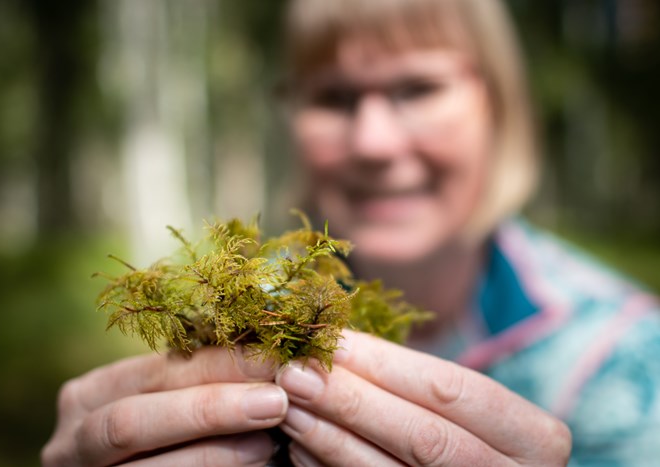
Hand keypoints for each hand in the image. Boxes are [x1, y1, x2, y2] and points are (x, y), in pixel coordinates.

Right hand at [42, 346, 287, 466]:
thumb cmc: (164, 434)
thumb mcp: (169, 400)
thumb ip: (200, 383)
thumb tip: (269, 360)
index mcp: (91, 395)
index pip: (154, 371)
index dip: (217, 364)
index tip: (272, 358)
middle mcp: (72, 440)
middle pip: (133, 419)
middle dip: (210, 408)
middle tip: (274, 400)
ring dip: (215, 453)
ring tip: (269, 440)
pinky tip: (254, 465)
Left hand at [275, 330, 570, 465]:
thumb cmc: (475, 438)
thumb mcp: (471, 410)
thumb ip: (418, 384)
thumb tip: (340, 345)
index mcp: (533, 437)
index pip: (452, 389)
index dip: (386, 363)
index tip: (332, 339)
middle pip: (424, 435)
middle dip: (352, 400)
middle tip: (296, 371)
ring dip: (332, 436)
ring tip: (290, 405)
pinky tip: (301, 446)